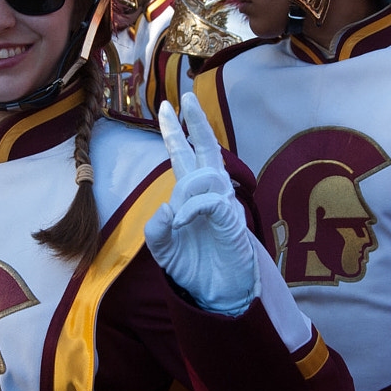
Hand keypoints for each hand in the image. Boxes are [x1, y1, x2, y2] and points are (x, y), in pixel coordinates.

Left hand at [145, 96, 258, 315]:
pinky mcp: (232, 220)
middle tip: (186, 97)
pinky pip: (210, 201)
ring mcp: (223, 205)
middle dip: (196, 122)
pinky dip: (192, 209)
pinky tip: (183, 222)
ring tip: (180, 221)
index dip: (175, 133)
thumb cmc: (194, 268)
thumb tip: (167, 206)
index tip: (166, 107)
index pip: (183, 157)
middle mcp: (210, 193)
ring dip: (186, 193)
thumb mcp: (163, 249)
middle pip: (206, 149)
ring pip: (205, 176)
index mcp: (192, 195)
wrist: (217, 294)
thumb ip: (157, 229)